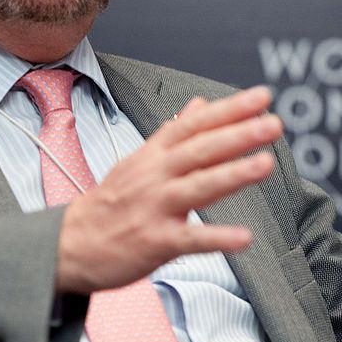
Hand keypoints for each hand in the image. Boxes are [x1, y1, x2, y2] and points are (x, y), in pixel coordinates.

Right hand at [56, 86, 281, 293]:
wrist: (69, 244)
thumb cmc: (108, 205)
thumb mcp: (138, 161)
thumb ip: (173, 134)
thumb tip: (200, 104)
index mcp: (153, 156)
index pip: (193, 125)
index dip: (227, 109)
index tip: (259, 97)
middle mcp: (155, 177)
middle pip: (200, 150)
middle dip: (238, 134)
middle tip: (271, 123)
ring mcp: (154, 208)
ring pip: (198, 187)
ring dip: (233, 174)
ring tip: (265, 164)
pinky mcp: (154, 241)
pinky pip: (190, 239)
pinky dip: (217, 238)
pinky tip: (244, 238)